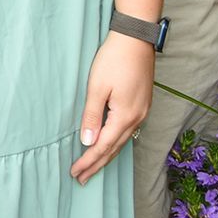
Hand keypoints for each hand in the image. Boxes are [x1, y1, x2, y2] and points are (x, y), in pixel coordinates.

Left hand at [70, 32, 153, 184]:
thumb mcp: (97, 87)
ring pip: (122, 141)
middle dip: (97, 164)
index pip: (103, 147)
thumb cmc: (114, 59)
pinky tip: (110, 144)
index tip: (75, 173)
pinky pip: (127, 130)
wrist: (135, 39)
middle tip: (82, 178)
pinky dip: (116, 142)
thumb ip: (92, 116)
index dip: (88, 161)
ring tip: (94, 167)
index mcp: (124, 116)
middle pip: (114, 148)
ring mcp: (142, 112)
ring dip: (107, 155)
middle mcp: (137, 118)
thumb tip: (87, 142)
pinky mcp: (142, 104)